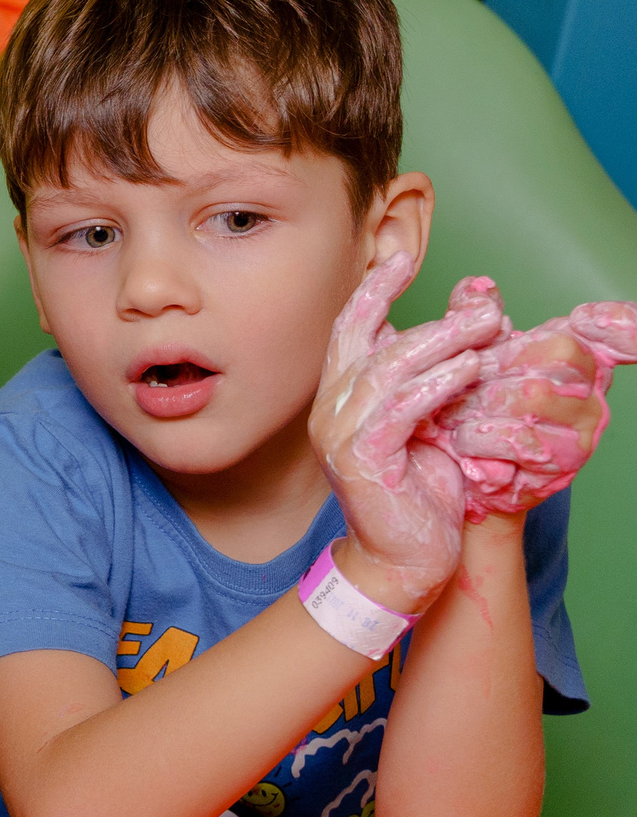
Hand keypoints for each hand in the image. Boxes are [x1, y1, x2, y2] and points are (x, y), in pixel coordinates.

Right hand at [310, 254, 495, 613]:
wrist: (404, 558)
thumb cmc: (419, 492)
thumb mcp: (429, 422)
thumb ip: (433, 377)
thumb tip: (462, 325)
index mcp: (338, 398)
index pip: (349, 330)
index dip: (372, 291)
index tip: (401, 257)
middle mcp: (329, 410)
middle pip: (371, 341)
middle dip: (432, 318)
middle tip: (485, 309)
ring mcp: (338, 434)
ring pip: (388, 369)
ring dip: (443, 344)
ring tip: (488, 331)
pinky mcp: (360, 458)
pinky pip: (400, 407)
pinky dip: (437, 384)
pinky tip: (470, 371)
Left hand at [419, 287, 634, 518]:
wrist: (465, 475)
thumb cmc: (474, 411)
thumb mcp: (472, 359)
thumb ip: (473, 319)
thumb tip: (474, 288)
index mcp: (574, 358)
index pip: (620, 336)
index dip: (622, 325)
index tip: (589, 317)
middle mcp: (589, 390)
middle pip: (557, 354)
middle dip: (495, 366)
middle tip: (460, 384)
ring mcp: (581, 428)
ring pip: (533, 395)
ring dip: (480, 403)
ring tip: (453, 415)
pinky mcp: (563, 463)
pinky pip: (518, 439)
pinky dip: (479, 437)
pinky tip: (465, 442)